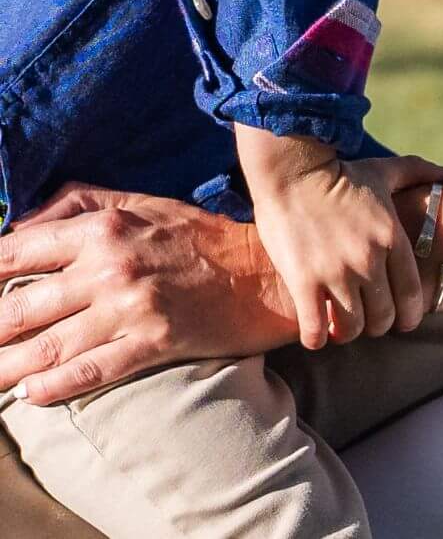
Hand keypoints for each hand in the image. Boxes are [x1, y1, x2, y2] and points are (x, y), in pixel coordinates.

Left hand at [0, 182, 291, 405]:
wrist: (260, 271)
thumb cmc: (196, 235)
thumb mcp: (139, 203)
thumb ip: (79, 203)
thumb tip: (20, 225)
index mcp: (102, 227)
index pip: (17, 252)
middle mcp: (109, 266)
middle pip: (22, 307)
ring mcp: (129, 307)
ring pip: (47, 346)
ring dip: (6, 368)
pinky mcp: (151, 343)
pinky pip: (89, 371)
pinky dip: (52, 388)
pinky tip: (29, 396)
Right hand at [250, 151, 442, 350]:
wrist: (293, 170)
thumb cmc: (341, 173)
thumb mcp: (385, 171)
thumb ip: (420, 173)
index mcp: (391, 237)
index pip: (412, 294)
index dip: (409, 315)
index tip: (402, 321)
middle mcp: (368, 259)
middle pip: (383, 317)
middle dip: (377, 324)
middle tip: (366, 318)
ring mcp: (336, 272)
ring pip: (352, 328)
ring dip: (347, 332)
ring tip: (339, 325)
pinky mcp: (304, 281)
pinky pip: (315, 330)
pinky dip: (316, 337)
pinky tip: (314, 330)